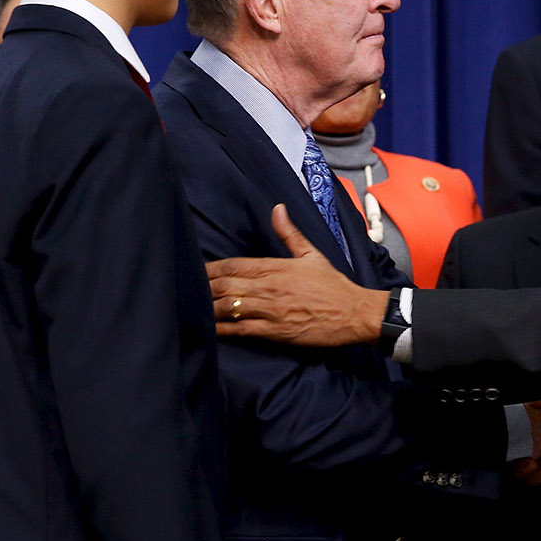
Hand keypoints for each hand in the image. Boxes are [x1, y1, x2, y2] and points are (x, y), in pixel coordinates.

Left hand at [209, 204, 388, 346]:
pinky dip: (222, 330)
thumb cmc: (334, 285)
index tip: (196, 270)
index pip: (234, 265)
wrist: (354, 313)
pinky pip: (241, 330)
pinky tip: (208, 330)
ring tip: (191, 308)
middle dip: (203, 288)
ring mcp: (271, 310)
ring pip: (228, 307)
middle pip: (225, 286)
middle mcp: (269, 288)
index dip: (211, 268)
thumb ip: (290, 233)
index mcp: (276, 267)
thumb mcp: (312, 254)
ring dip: (208, 308)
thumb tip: (277, 209)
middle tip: (186, 290)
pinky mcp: (275, 331)